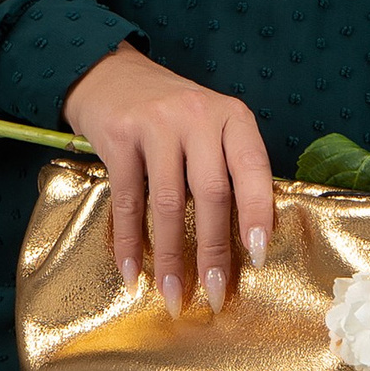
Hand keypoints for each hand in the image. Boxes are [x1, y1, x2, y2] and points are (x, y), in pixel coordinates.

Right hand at [62, 42, 274, 319]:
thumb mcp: (211, 126)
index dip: (257, 214)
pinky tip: (132, 272)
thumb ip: (230, 167)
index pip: (252, 169)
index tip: (258, 256)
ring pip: (169, 202)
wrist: (111, 76)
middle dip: (213, 251)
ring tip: (173, 294)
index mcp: (232, 116)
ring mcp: (156, 124)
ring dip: (171, 256)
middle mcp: (198, 116)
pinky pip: (127, 200)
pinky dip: (129, 241)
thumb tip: (247, 238)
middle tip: (215, 294)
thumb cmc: (173, 114)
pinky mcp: (119, 137)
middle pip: (211, 193)